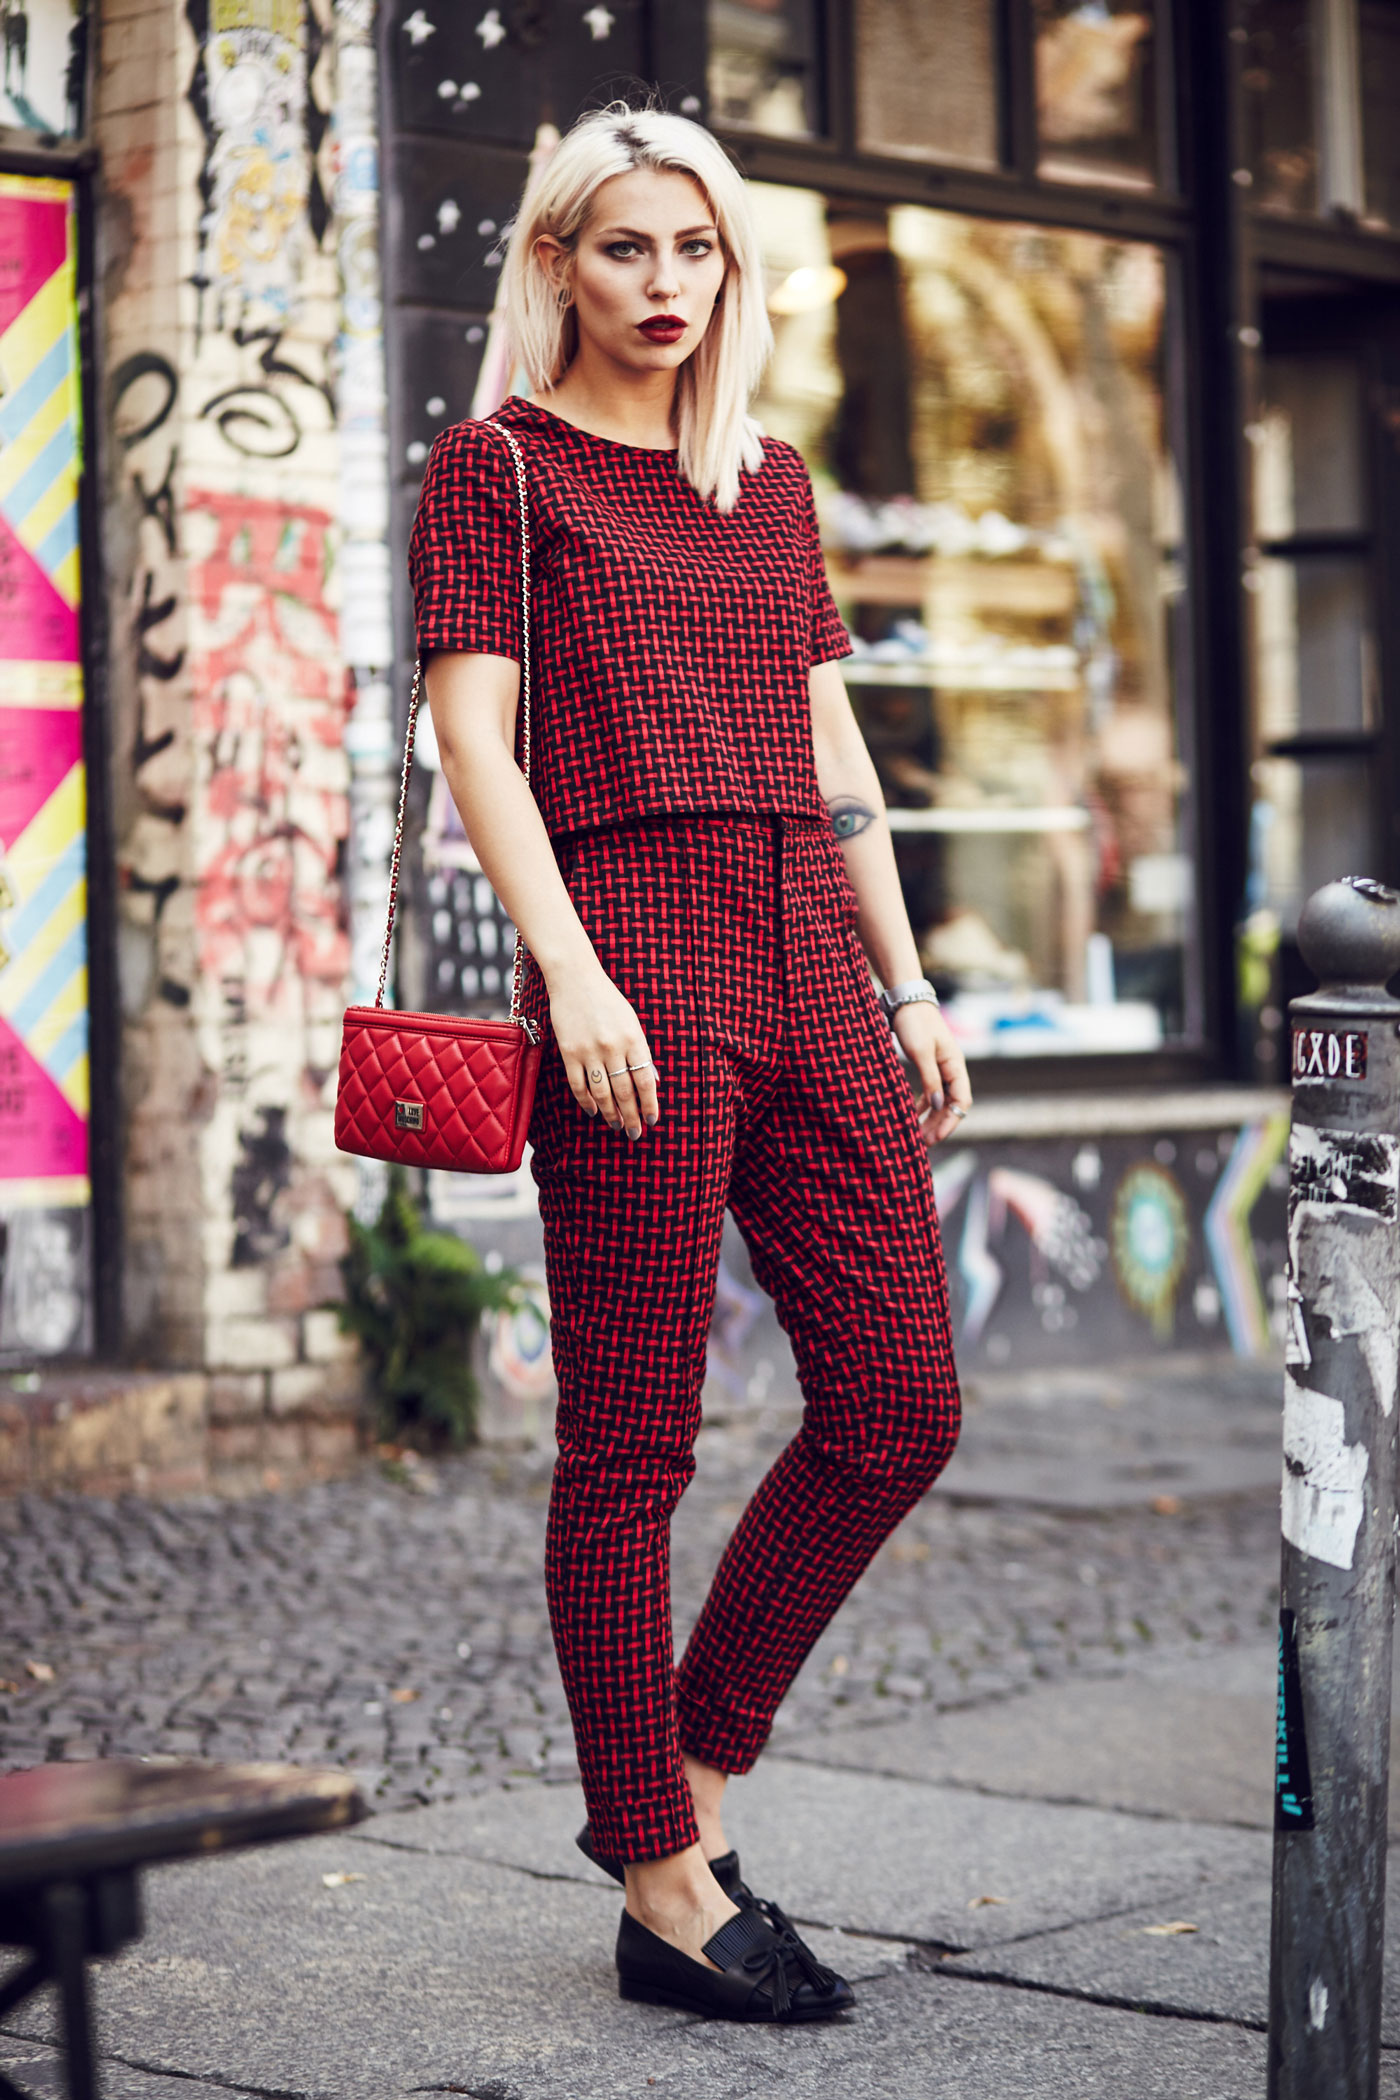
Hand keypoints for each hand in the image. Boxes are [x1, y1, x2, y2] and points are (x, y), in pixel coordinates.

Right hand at [546, 963, 659, 1139]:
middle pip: (624, 1092)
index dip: (650, 1104)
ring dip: (610, 1113)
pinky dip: (587, 1102)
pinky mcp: (569, 1053)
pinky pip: (579, 1086)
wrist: (575, 979)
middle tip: (635, 1132)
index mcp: (634, 1039)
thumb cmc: (608, 1001)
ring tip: (617, 1125)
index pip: (646, 1081)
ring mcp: (589, 1052)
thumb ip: (641, 1052)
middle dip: (631, 1116)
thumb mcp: (632, 1022)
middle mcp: (613, 1047)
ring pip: (602, 1093)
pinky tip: (594, 1111)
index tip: (652, 1120)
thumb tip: (651, 1082)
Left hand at [891, 1001, 970, 1148]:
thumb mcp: (921, 1053)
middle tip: (923, 1143)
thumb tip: (937, 1106)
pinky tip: (911, 1114)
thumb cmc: (914, 1023)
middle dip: (939, 1124)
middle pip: (952, 1104)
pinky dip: (922, 1104)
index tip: (936, 1137)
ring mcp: (941, 1067)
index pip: (962, 1100)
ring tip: (917, 1135)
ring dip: (930, 1117)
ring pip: (940, 1100)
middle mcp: (952, 1068)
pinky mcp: (928, 1065)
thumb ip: (930, 1080)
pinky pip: (930, 1091)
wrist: (905, 1000)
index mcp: (955, 1065)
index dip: (951, 1121)